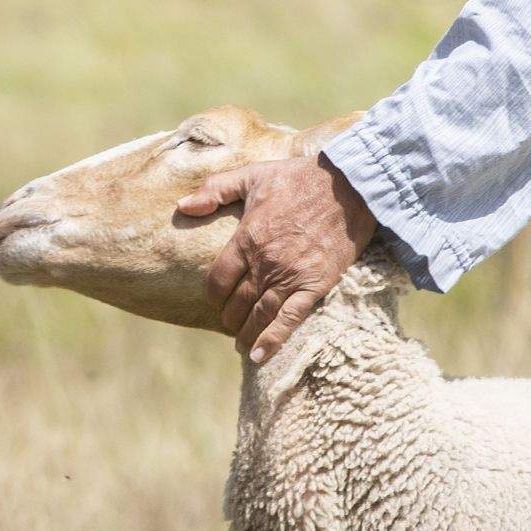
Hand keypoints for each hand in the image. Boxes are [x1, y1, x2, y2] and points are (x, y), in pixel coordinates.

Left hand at [180, 152, 375, 365]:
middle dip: (229, 317)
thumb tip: (182, 206)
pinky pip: (290, 319)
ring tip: (240, 346)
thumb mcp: (252, 174)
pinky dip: (273, 340)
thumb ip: (215, 189)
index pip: (218, 279)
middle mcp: (265, 262)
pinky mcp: (316, 285)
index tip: (215, 299)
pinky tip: (259, 356)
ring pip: (260, 315)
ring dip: (246, 334)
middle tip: (229, 324)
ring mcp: (291, 276)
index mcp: (247, 238)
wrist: (348, 186)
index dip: (213, 294)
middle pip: (237, 302)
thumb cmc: (299, 178)